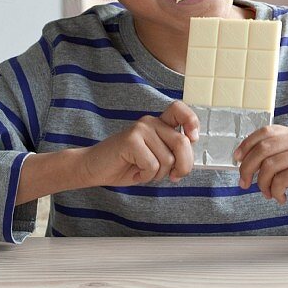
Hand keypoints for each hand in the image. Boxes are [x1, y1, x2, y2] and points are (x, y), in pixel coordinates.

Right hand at [78, 100, 199, 187]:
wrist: (94, 168)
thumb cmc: (126, 165)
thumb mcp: (154, 159)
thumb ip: (171, 154)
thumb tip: (189, 161)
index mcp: (158, 124)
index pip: (180, 110)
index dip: (191, 122)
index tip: (193, 138)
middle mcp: (150, 122)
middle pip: (182, 142)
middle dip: (184, 166)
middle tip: (174, 177)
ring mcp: (140, 129)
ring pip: (167, 159)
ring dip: (158, 175)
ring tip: (143, 172)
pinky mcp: (131, 140)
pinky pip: (152, 165)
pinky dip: (145, 176)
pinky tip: (134, 172)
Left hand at [233, 125, 287, 211]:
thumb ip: (283, 153)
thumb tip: (250, 161)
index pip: (264, 131)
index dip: (246, 144)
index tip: (236, 159)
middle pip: (262, 148)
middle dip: (247, 167)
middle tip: (244, 183)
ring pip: (268, 165)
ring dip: (262, 184)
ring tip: (268, 194)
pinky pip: (280, 181)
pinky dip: (275, 192)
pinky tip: (282, 198)